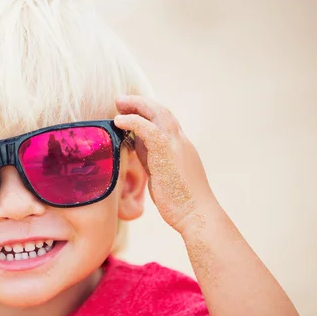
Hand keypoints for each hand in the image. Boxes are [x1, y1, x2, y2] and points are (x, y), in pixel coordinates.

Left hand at [114, 95, 217, 233]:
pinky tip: (120, 121)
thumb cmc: (180, 202)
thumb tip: (135, 145)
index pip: (165, 122)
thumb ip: (151, 158)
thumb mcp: (162, 174)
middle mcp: (181, 142)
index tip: (130, 111)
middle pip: (162, 112)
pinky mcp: (168, 152)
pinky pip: (149, 128)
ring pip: (158, 113)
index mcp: (181, 147)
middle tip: (121, 100)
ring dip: (137, 105)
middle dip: (141, 103)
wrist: (197, 215)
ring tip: (119, 103)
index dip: (147, 113)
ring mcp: (177, 145)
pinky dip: (133, 121)